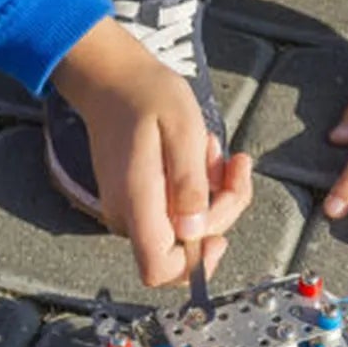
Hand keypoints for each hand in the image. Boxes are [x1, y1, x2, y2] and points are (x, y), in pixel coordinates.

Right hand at [52, 17, 252, 289]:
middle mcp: (127, 214)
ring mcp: (129, 208)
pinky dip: (197, 186)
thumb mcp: (182, 130)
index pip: (158, 267)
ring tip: (213, 148)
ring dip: (212, 193)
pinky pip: (174, 207)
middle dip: (220, 209)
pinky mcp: (136, 198)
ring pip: (183, 225)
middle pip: (182, 246)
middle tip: (234, 165)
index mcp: (136, 201)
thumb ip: (189, 183)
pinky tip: (200, 153)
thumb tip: (196, 233)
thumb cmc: (148, 96)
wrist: (113, 78)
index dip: (193, 265)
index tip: (220, 234)